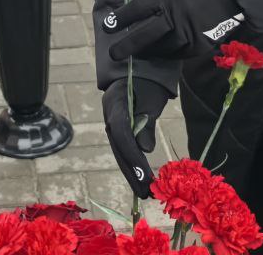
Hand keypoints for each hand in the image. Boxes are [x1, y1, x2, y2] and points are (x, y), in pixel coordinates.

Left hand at [101, 0, 242, 61]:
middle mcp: (171, 18)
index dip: (120, 20)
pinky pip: (178, 54)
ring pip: (160, 49)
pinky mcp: (198, 45)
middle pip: (143, 37)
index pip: (135, 11)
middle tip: (114, 54)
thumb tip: (143, 8)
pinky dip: (169, 54)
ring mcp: (185, 34)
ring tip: (139, 53)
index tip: (108, 26)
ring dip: (148, 52)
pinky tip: (163, 52)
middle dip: (126, 47)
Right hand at [102, 77, 170, 197]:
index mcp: (115, 104)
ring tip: (144, 191)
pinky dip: (132, 163)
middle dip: (132, 172)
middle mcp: (109, 115)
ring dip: (131, 172)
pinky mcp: (117, 127)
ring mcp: (111, 122)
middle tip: (146, 193)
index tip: (146, 176)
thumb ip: (147, 122)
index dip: (133, 157)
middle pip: (118, 147)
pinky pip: (123, 147)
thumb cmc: (148, 81)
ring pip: (119, 151)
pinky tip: (140, 177)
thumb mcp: (152, 98)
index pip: (122, 134)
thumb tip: (145, 149)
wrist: (140, 68)